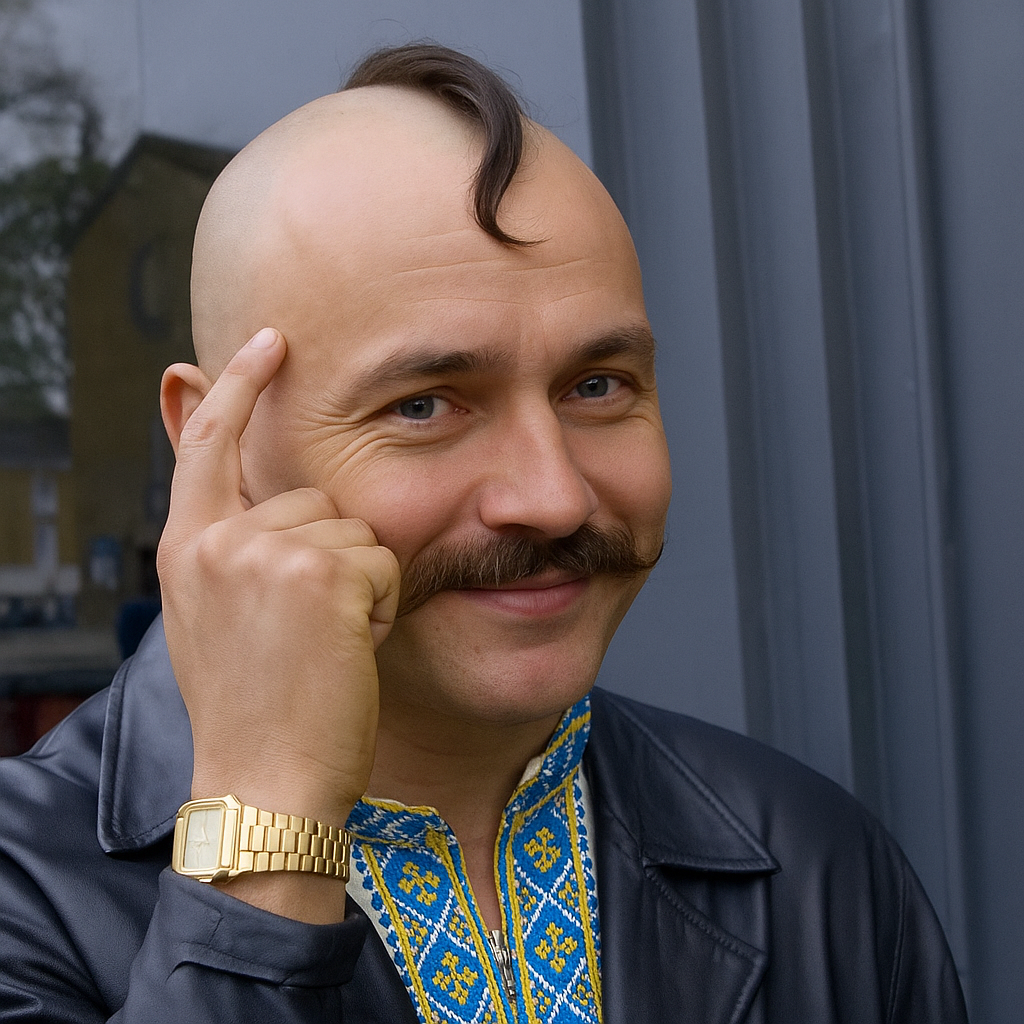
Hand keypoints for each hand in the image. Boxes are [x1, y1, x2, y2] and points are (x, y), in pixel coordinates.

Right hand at [157, 328, 399, 915]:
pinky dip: (383, 606)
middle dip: (333, 559)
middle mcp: (219, 541)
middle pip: (315, 501)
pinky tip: (349, 651)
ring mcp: (268, 553)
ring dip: (360, 586)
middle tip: (311, 633)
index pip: (210, 444)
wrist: (265, 782)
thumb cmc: (255, 710)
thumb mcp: (215, 620)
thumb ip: (234, 554)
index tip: (269, 340)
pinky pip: (385, 562)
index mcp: (187, 549)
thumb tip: (276, 504)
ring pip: (356, 532)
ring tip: (326, 646)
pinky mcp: (324, 572)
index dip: (238, 385)